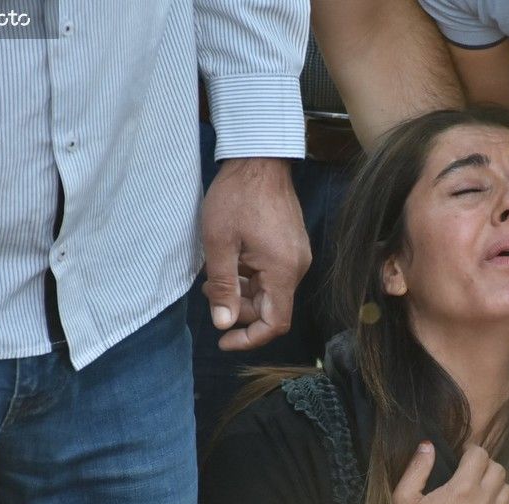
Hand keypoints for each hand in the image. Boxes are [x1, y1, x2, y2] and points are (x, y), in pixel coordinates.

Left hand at [200, 157, 310, 350]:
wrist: (259, 158)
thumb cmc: (237, 197)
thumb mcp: (219, 244)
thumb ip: (224, 287)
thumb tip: (224, 324)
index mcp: (282, 271)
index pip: (275, 323)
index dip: (249, 339)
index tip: (224, 340)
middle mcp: (297, 267)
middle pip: (271, 308)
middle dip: (239, 309)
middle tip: (211, 292)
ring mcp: (297, 255)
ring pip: (270, 291)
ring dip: (243, 291)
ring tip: (216, 273)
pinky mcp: (293, 245)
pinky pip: (273, 274)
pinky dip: (252, 276)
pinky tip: (232, 260)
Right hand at [392, 442, 508, 503]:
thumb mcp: (404, 498)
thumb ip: (418, 468)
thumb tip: (428, 445)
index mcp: (462, 489)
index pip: (480, 456)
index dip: (471, 449)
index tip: (462, 454)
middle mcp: (483, 502)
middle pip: (498, 469)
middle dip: (484, 464)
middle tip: (469, 470)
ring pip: (508, 489)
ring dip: (496, 483)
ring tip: (480, 487)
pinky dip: (507, 503)